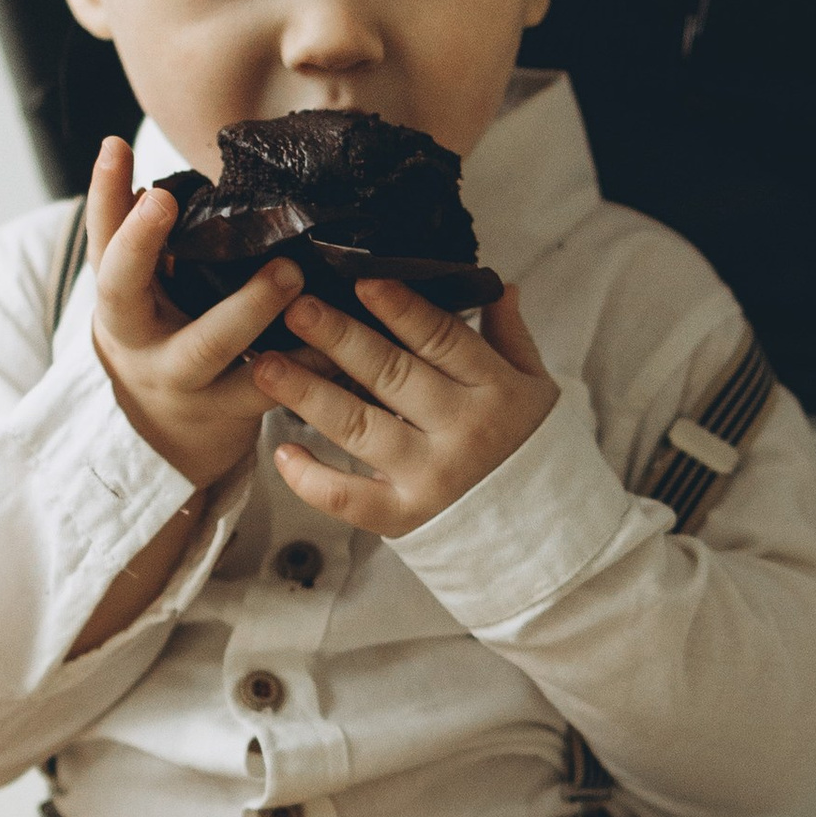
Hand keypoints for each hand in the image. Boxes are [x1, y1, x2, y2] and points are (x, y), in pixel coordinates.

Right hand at [80, 135, 296, 491]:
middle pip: (123, 286)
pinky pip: (267, 386)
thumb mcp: (142, 297)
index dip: (104, 193)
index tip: (116, 147)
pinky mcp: (224, 411)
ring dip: (249, 306)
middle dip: (140, 242)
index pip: (101, 237)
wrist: (165, 441)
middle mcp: (136, 337)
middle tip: (164, 197)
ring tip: (290, 274)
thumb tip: (145, 167)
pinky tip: (336, 343)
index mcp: (117, 298)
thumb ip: (146, 243)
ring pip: (208, 344)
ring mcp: (177, 378)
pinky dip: (306, 365)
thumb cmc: (162, 343)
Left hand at [252, 275, 559, 538]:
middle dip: (339, 337)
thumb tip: (501, 286)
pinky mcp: (405, 516)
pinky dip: (312, 479)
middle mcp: (462, 431)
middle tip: (297, 307)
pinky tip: (282, 452)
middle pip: (391, 374)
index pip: (442, 338)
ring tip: (266, 364)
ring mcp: (431, 476)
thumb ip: (511, 338)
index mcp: (496, 390)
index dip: (401, 308)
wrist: (548, 537)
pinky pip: (349, 498)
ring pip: (359, 427)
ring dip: (307, 392)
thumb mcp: (537, 389)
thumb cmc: (536, 452)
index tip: (361, 279)